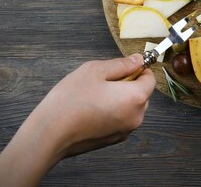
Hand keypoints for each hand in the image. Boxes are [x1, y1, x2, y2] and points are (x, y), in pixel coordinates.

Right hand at [0, 54, 154, 186]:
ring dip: (120, 98)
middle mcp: (136, 117)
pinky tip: (92, 108)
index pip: (151, 79)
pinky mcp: (113, 140)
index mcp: (135, 98)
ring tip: (95, 94)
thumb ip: (121, 64)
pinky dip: (113, 111)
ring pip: (131, 107)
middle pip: (142, 94)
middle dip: (129, 84)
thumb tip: (138, 60)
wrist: (50, 134)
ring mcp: (125, 131)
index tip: (124, 66)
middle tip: (104, 80)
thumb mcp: (95, 71)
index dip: (140, 69)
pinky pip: (121, 119)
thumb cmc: (71, 100)